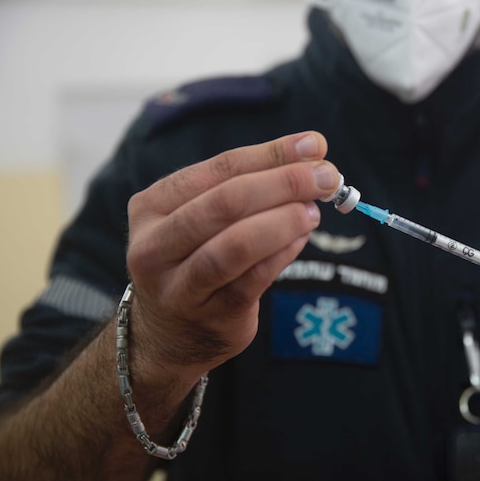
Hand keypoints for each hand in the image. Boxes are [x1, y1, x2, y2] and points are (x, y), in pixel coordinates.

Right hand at [125, 132, 339, 379]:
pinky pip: (254, 279)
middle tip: (327, 177)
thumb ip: (250, 184)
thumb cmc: (197, 259)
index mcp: (152, 206)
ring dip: (283, 221)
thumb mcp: (205, 216)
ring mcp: (179, 286)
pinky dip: (283, 254)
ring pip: (236, 245)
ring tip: (313, 211)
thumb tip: (313, 150)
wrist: (171, 335)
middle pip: (225, 203)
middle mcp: (155, 245)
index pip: (220, 169)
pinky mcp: (209, 315)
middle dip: (284, 184)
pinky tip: (301, 239)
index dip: (272, 154)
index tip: (315, 145)